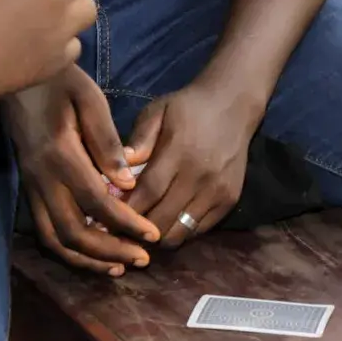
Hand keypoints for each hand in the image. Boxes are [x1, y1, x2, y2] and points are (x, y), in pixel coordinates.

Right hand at [5, 64, 160, 275]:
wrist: (14, 75)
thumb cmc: (58, 79)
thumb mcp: (88, 97)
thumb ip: (107, 140)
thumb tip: (127, 182)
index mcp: (61, 154)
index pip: (97, 201)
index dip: (126, 223)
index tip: (153, 235)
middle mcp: (42, 178)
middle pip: (74, 231)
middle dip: (111, 249)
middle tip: (143, 258)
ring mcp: (31, 186)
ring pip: (55, 239)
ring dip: (88, 258)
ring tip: (120, 265)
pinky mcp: (27, 189)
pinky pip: (44, 232)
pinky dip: (67, 250)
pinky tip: (91, 255)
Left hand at [126, 75, 262, 251]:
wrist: (234, 104)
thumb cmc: (188, 108)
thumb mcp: (158, 111)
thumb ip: (138, 141)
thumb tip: (115, 172)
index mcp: (179, 151)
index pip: (148, 192)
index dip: (126, 210)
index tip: (107, 217)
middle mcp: (200, 176)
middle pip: (162, 220)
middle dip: (137, 230)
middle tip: (121, 227)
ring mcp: (217, 192)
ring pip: (179, 233)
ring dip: (158, 236)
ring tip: (143, 228)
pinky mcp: (229, 201)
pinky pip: (198, 231)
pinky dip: (180, 231)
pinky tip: (168, 219)